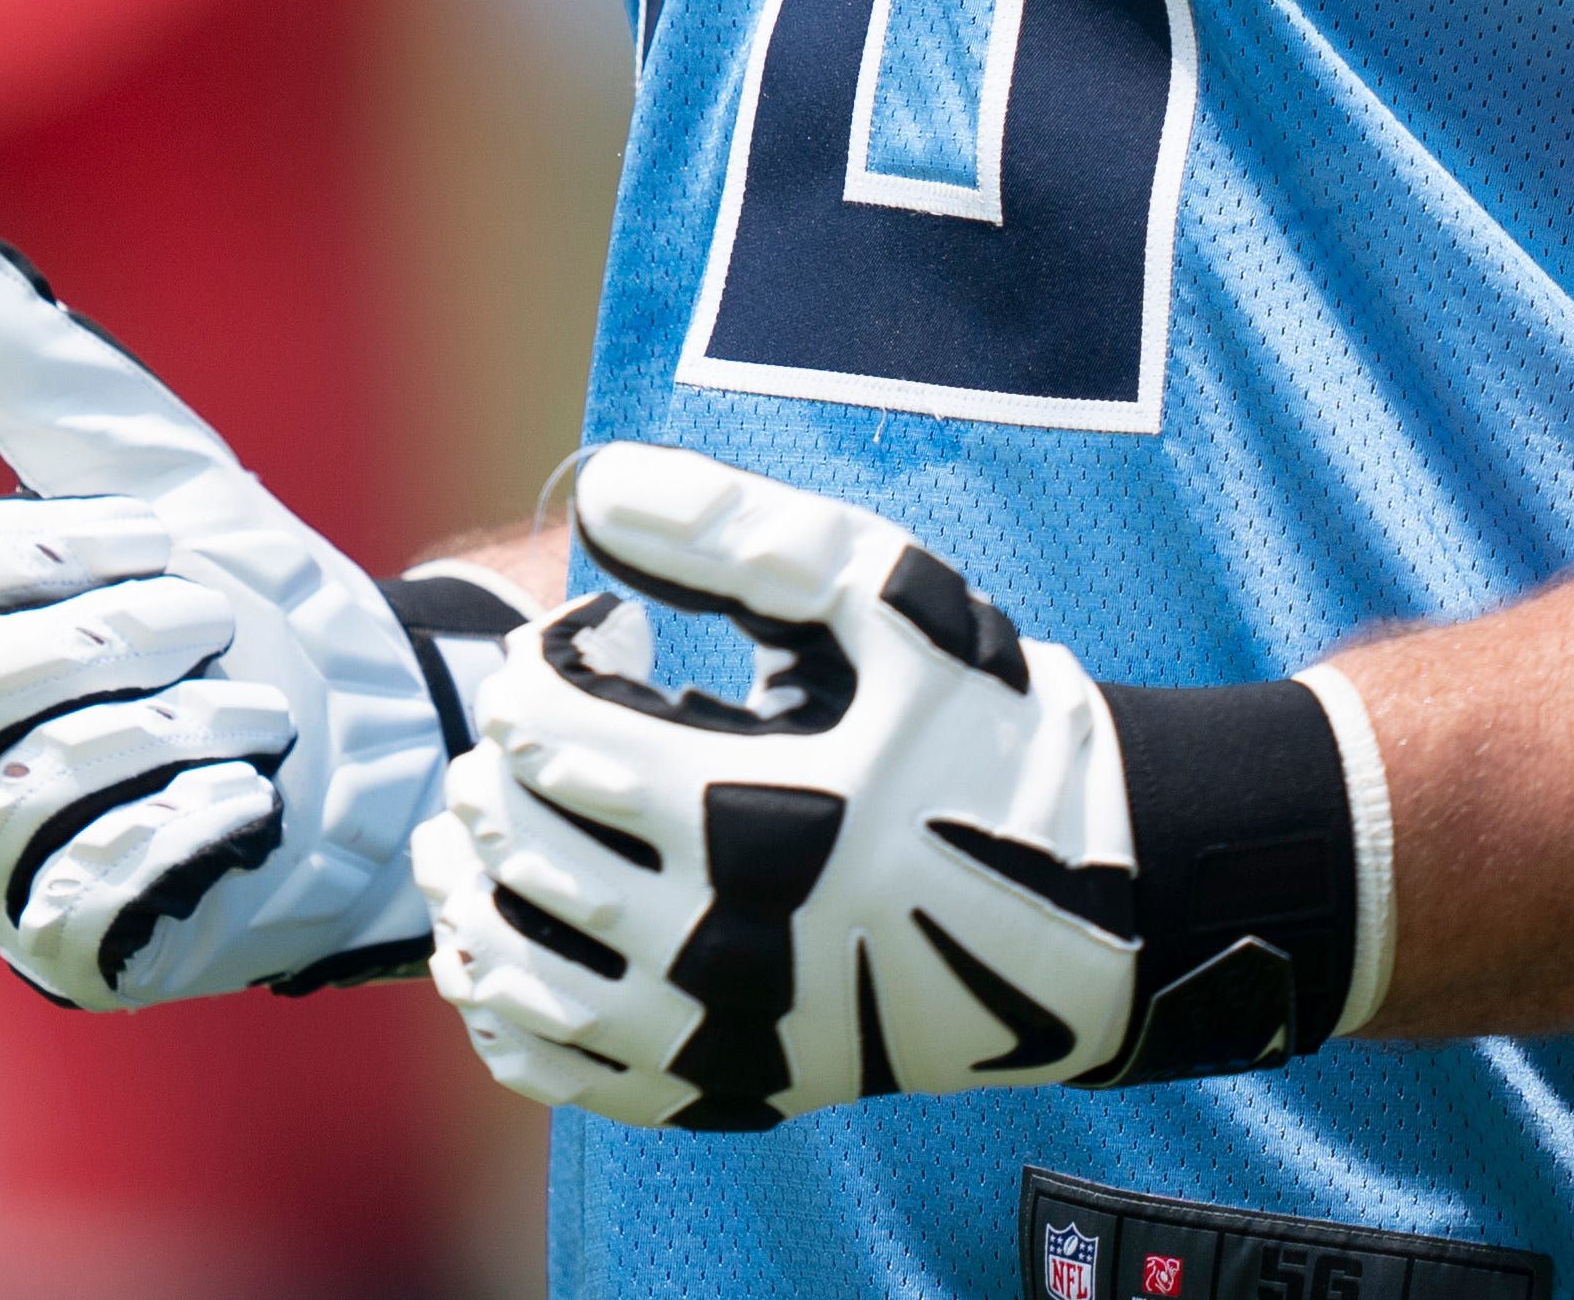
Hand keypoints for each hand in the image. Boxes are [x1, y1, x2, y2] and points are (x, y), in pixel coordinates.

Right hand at [0, 229, 516, 1008]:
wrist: (363, 732)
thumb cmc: (231, 594)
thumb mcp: (142, 465)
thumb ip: (31, 370)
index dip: (52, 550)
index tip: (165, 534)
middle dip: (122, 637)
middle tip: (220, 619)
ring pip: (31, 792)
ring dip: (171, 730)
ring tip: (257, 708)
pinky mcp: (66, 950)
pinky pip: (82, 898)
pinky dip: (183, 830)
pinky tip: (250, 794)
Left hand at [416, 443, 1384, 1127]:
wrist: (1097, 904)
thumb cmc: (986, 729)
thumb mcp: (887, 600)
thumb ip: (740, 532)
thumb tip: (599, 482)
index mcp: (749, 808)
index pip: (553, 734)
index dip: (541, 664)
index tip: (592, 635)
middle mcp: (723, 942)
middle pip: (525, 849)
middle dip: (500, 768)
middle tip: (527, 721)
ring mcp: (721, 1033)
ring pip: (523, 973)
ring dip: (476, 887)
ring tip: (484, 820)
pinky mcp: (731, 1092)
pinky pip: (567, 1073)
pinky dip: (505, 1011)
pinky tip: (498, 947)